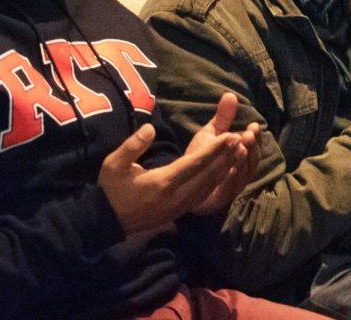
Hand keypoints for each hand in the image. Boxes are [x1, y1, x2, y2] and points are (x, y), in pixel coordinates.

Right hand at [98, 93, 248, 234]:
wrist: (108, 222)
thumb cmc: (112, 189)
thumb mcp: (113, 165)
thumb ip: (132, 146)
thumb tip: (150, 128)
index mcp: (162, 183)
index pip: (194, 164)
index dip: (214, 150)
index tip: (230, 135)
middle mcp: (176, 196)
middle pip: (209, 175)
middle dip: (227, 156)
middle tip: (242, 138)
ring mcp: (181, 205)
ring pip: (211, 185)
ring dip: (227, 167)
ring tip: (239, 149)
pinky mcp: (182, 210)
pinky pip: (206, 194)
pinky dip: (219, 180)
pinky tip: (228, 168)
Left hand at [188, 93, 260, 215]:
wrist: (180, 184)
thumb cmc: (201, 157)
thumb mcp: (211, 134)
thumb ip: (223, 117)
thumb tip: (230, 94)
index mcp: (241, 156)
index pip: (254, 146)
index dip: (256, 137)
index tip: (253, 126)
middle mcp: (241, 171)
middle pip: (254, 160)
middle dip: (253, 147)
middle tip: (248, 135)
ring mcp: (233, 186)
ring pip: (246, 174)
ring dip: (245, 162)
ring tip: (241, 148)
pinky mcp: (222, 199)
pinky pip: (231, 189)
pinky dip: (233, 178)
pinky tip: (231, 168)